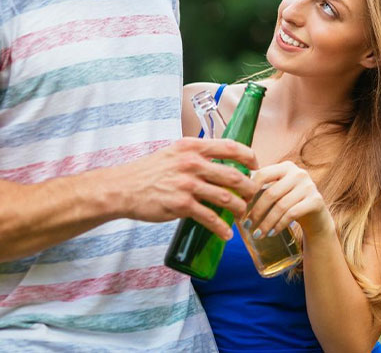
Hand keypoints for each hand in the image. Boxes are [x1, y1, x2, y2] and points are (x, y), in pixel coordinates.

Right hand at [112, 138, 258, 239]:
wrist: (123, 188)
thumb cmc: (149, 171)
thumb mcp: (173, 152)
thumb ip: (196, 154)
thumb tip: (220, 162)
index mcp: (192, 147)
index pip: (230, 147)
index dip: (249, 156)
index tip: (256, 166)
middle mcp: (192, 163)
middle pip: (234, 175)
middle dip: (249, 188)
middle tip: (252, 195)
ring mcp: (187, 184)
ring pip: (226, 197)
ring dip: (239, 208)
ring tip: (242, 213)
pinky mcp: (181, 205)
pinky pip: (209, 218)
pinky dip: (221, 228)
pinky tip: (227, 233)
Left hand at [245, 161, 333, 241]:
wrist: (316, 217)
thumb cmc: (290, 203)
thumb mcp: (277, 191)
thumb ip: (260, 188)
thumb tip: (230, 194)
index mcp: (286, 167)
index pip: (262, 174)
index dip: (249, 190)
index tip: (240, 205)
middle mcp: (299, 173)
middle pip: (270, 193)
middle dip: (256, 211)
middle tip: (246, 225)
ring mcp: (309, 186)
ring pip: (280, 206)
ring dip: (266, 223)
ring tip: (257, 234)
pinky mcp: (316, 201)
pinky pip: (291, 214)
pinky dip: (278, 225)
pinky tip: (271, 233)